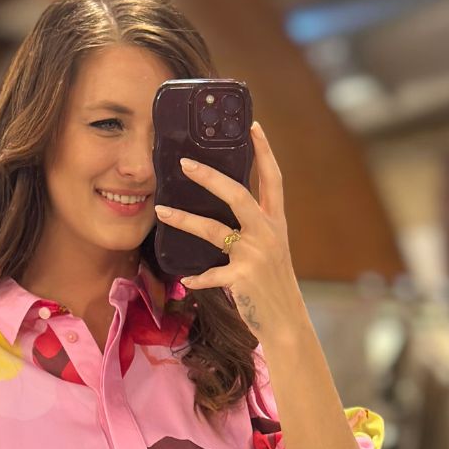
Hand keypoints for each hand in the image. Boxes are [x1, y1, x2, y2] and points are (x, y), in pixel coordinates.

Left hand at [152, 120, 305, 342]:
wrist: (286, 322)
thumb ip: (253, 233)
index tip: (252, 126)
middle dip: (209, 176)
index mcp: (276, 223)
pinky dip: (198, 278)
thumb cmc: (273, 287)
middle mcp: (268, 233)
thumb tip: (226, 218)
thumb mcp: (271, 253)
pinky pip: (211, 274)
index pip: (273, 178)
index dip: (264, 151)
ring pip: (214, 229)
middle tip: (185, 163)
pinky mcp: (242, 278)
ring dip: (184, 219)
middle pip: (237, 194)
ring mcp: (255, 255)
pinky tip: (187, 279)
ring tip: (162, 211)